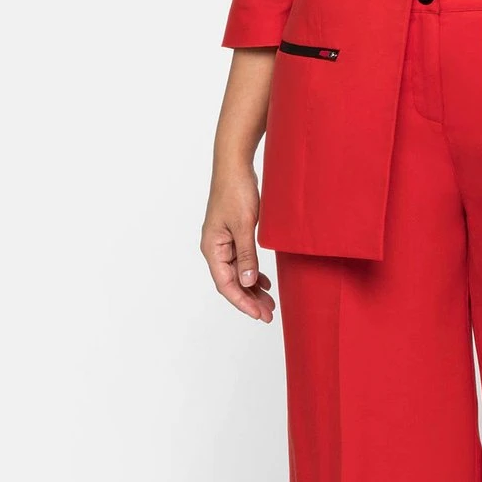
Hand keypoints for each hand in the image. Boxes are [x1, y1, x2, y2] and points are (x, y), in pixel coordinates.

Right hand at [202, 165, 275, 320]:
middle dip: (250, 299)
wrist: (235, 166)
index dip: (242, 302)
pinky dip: (253, 273)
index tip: (259, 315)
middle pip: (231, 282)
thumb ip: (247, 255)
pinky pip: (241, 261)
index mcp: (212, 248)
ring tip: (269, 303)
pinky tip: (264, 282)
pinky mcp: (233, 234)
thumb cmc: (236, 191)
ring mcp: (223, 241)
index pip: (226, 284)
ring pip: (238, 273)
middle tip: (269, 314)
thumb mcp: (245, 225)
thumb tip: (248, 282)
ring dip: (252, 288)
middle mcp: (215, 248)